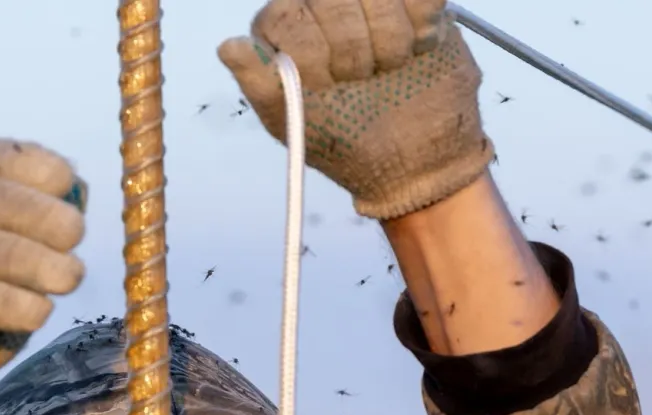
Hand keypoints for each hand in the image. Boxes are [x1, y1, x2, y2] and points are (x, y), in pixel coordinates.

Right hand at [0, 138, 86, 414]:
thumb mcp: (5, 270)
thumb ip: (36, 234)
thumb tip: (77, 196)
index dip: (28, 162)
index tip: (67, 181)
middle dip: (36, 210)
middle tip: (77, 234)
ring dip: (31, 258)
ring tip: (70, 277)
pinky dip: (7, 302)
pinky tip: (39, 312)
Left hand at [219, 0, 492, 219]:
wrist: (418, 160)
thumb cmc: (350, 144)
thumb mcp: (295, 124)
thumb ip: (261, 84)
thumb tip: (229, 46)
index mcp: (285, 32)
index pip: (285, 13)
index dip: (311, 48)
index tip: (330, 83)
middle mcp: (322, 7)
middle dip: (352, 46)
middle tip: (363, 78)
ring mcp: (369, 2)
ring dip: (390, 38)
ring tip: (391, 67)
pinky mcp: (414, 2)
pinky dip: (422, 26)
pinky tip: (418, 48)